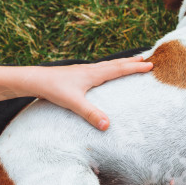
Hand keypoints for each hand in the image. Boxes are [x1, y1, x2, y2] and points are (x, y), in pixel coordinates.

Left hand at [18, 55, 152, 130]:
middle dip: (132, 62)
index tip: (150, 65)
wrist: (34, 79)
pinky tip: (105, 71)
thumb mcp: (73, 103)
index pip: (119, 69)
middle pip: (116, 64)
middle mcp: (90, 69)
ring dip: (121, 63)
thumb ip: (90, 113)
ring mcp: (83, 70)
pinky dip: (109, 67)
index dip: (135, 68)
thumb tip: (107, 125)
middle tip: (147, 59)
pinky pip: (99, 68)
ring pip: (107, 64)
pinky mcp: (77, 74)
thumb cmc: (53, 89)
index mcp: (93, 74)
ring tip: (131, 62)